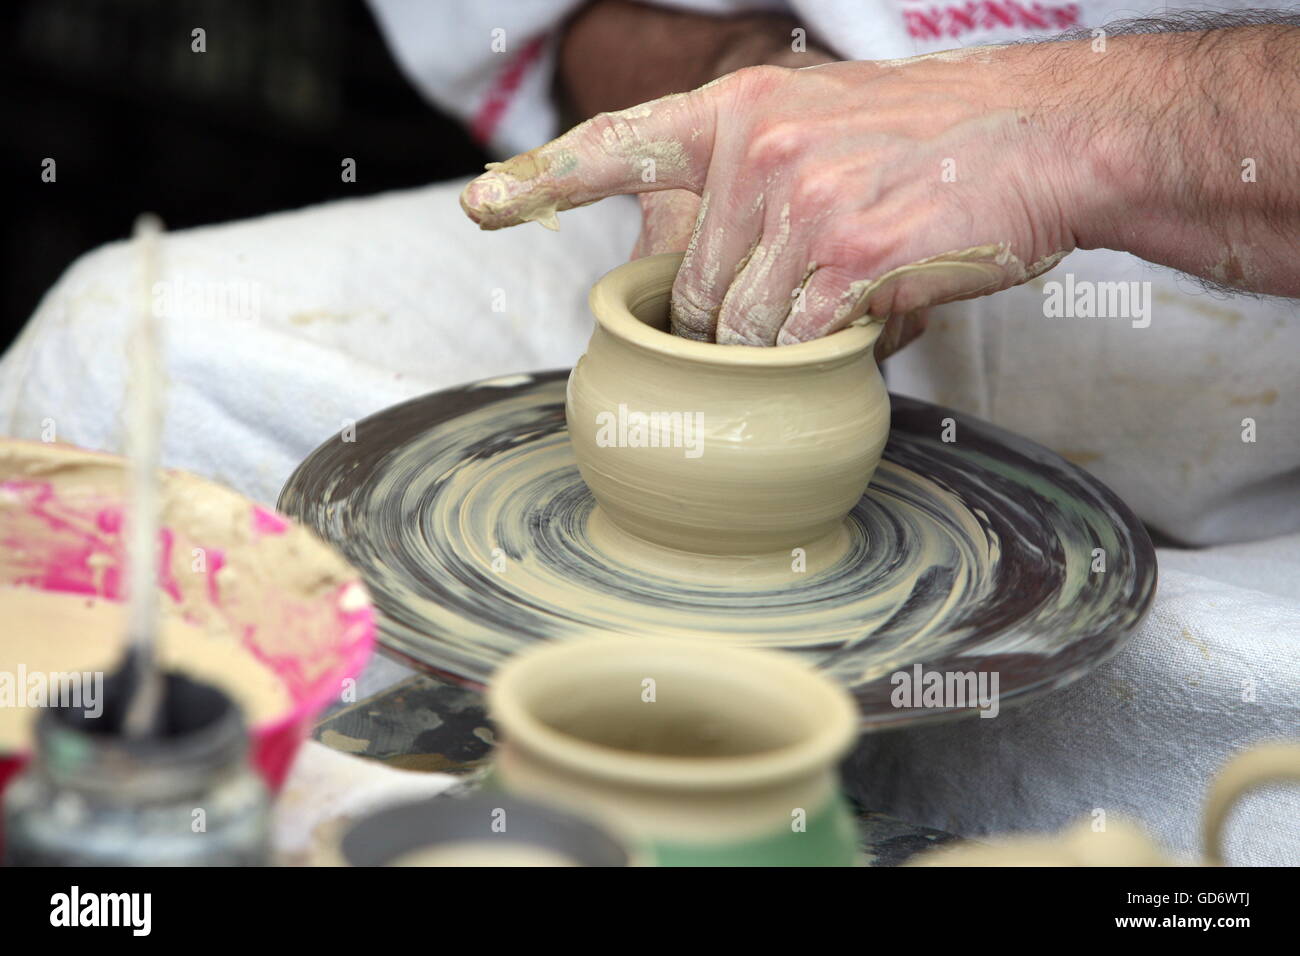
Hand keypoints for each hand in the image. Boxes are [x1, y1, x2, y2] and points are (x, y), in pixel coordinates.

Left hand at [462, 47, 1079, 345]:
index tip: (482, 205)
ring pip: (741, 332)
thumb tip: (700, 290)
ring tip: (848, 301)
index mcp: (739, 110)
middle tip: (797, 304)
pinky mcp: (849, 262)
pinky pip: (798, 349)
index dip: (543, 179)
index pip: (618, 145)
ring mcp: (801, 205)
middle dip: (732, 324)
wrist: (1042, 139)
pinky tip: (871, 318)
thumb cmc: (929, 146)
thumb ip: (746, 191)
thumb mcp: (819, 128)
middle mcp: (757, 151)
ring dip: (784, 346)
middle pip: (694, 291)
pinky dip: (829, 357)